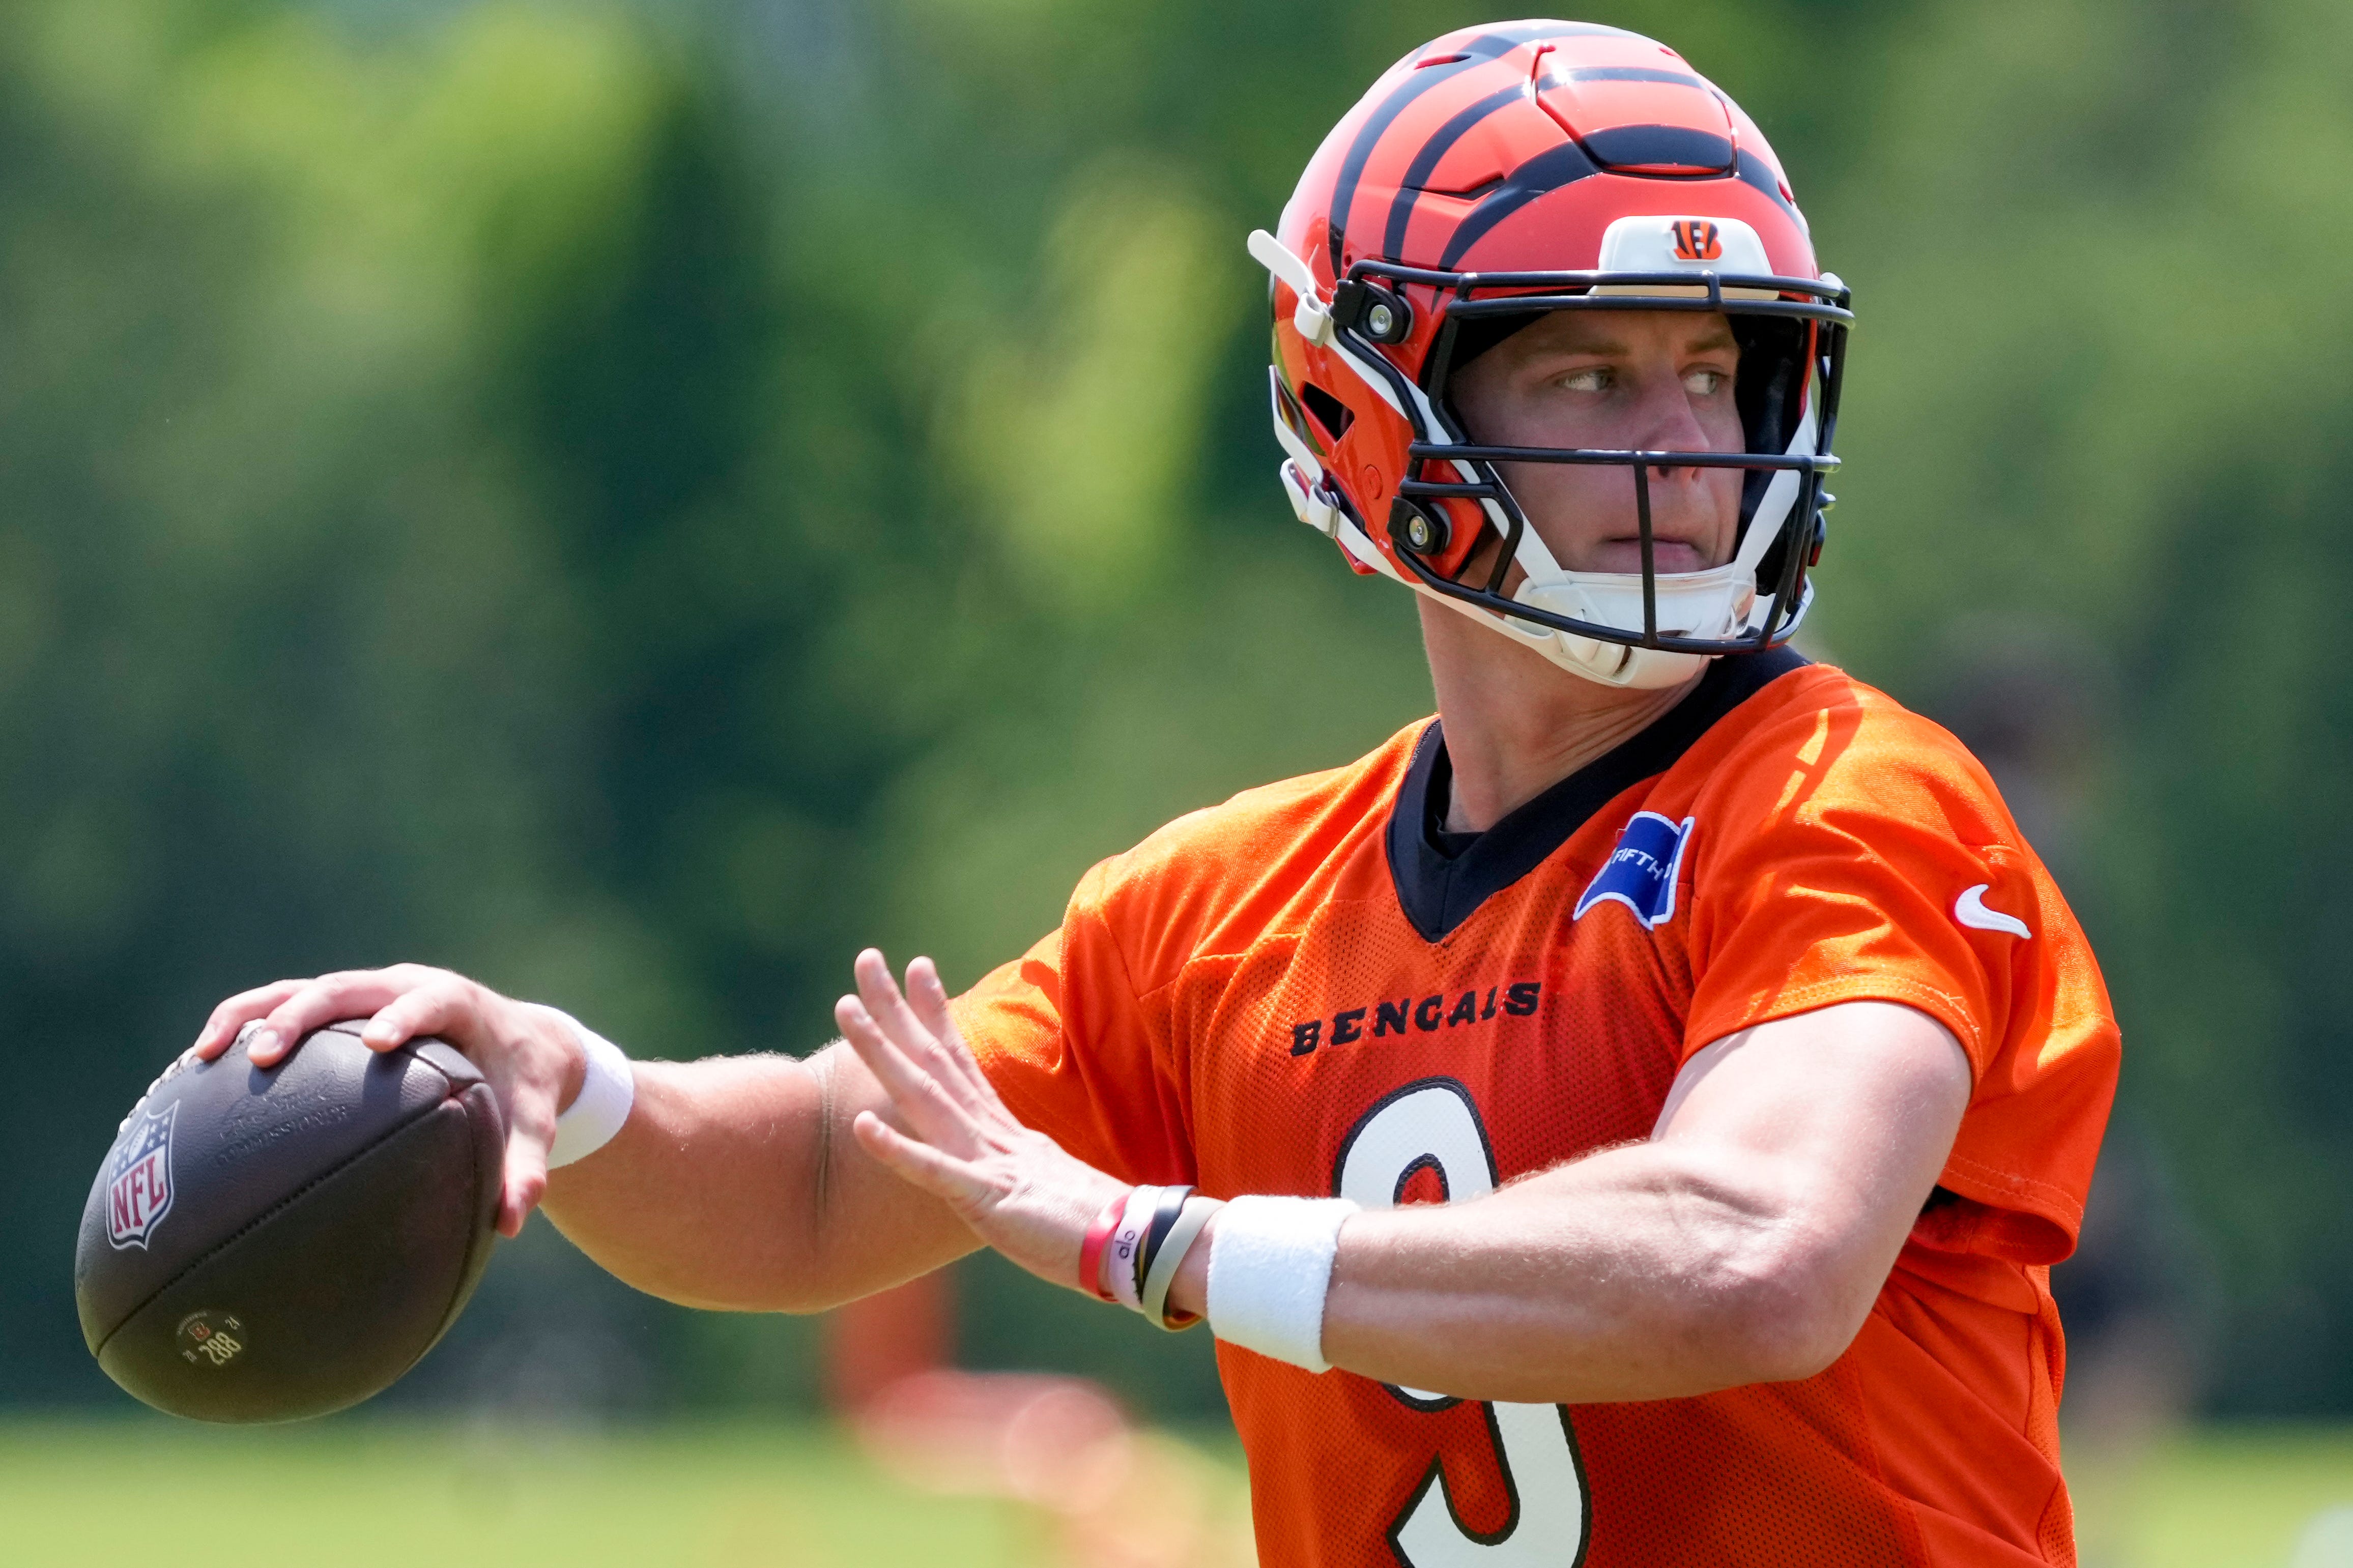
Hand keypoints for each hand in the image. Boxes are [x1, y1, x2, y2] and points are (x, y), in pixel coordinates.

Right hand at [190, 966, 586, 1237]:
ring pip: (297, 990)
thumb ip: (525, 1168)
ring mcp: (365, 995)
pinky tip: (195, 1072)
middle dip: (302, 1016)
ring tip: (204, 1057)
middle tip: (263, 1056)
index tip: (379, 1043)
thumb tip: (510, 1223)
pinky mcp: (338, 1010)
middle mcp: (403, 988)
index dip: (404, 1016)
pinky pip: (279, 1008)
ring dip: (251, 1017)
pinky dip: (239, 1028)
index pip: (428, 1001)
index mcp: (457, 1004)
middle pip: (345, 989)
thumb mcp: (534, 1123)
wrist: (519, 1042)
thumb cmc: (523, 1085)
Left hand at [836, 949, 1129, 1296]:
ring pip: (923, 1095)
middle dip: (896, 1009)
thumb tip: (1021, 1159)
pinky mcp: (987, 1199)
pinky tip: (860, 1124)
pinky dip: (896, 1149)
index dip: (934, 1013)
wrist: (1132, 1247)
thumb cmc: (1094, 1225)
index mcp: (1004, 1130)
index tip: (917, 966)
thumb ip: (1023, 1165)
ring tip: (844, 1009)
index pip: (961, 1058)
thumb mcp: (1046, 1185)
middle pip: (934, 1059)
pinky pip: (934, 1171)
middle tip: (866, 958)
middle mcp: (990, 1132)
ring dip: (882, 1052)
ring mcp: (987, 1160)